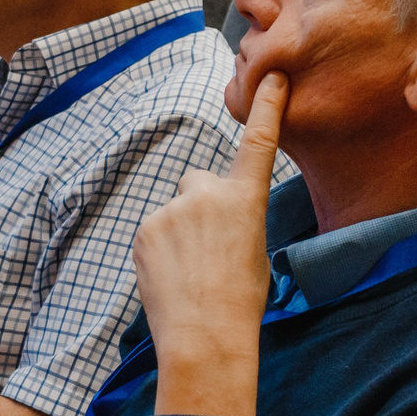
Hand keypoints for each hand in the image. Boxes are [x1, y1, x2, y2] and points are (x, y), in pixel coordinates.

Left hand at [131, 73, 285, 415]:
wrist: (204, 338)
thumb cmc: (241, 303)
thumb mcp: (255, 252)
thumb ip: (236, 220)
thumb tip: (216, 219)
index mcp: (246, 200)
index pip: (258, 143)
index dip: (267, 108)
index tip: (271, 76)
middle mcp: (206, 194)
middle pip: (199, 182)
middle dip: (201, 204)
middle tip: (209, 248)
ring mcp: (171, 210)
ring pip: (175, 211)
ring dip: (180, 232)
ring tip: (191, 273)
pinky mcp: (145, 229)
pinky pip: (155, 231)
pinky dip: (161, 249)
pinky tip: (172, 279)